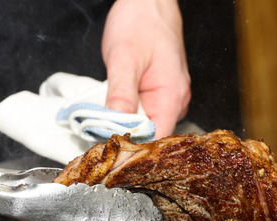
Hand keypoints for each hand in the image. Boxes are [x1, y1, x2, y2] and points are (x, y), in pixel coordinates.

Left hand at [102, 0, 190, 138]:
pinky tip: (115, 111)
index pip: (156, 140)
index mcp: (172, 97)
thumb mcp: (124, 58)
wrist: (148, 3)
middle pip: (152, 136)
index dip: (134, 149)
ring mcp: (169, 98)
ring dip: (126, 127)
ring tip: (105, 123)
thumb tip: (116, 125)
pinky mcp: (159, 94)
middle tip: (100, 137)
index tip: (111, 151)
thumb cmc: (140, 23)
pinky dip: (128, 115)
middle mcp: (176, 101)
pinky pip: (144, 113)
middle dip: (127, 140)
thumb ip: (121, 93)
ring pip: (147, 126)